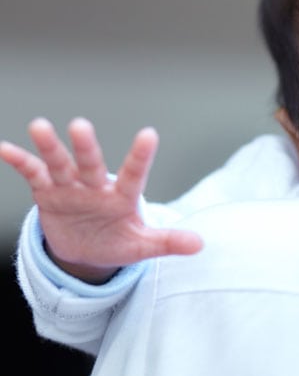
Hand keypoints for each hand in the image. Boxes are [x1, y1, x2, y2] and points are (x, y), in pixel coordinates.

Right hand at [0, 117, 202, 283]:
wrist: (87, 250)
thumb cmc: (118, 241)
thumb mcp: (143, 246)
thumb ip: (168, 242)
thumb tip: (201, 244)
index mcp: (123, 196)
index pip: (134, 174)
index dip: (140, 156)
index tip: (149, 134)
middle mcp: (96, 186)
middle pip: (91, 164)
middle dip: (86, 147)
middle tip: (81, 125)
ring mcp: (71, 187)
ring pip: (60, 164)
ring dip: (50, 147)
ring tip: (39, 125)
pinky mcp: (48, 193)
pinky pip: (33, 175)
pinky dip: (20, 162)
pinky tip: (5, 148)